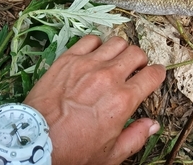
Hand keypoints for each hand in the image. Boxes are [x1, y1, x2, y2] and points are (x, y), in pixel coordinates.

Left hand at [24, 35, 165, 164]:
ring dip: (121, 50)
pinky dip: (97, 44)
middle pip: (136, 53)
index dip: (158, 74)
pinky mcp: (68, 58)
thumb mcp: (110, 155)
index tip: (155, 75)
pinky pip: (90, 39)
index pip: (152, 75)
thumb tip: (153, 124)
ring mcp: (88, 64)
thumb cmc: (73, 153)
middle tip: (135, 68)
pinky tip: (94, 54)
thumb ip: (136, 137)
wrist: (35, 143)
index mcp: (123, 100)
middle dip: (141, 60)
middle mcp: (109, 77)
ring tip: (115, 60)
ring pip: (116, 42)